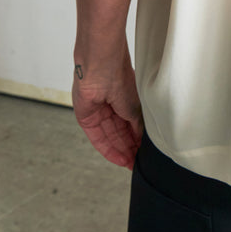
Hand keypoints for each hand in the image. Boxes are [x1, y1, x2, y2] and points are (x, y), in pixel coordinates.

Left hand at [72, 46, 143, 169]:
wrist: (101, 68)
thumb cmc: (120, 78)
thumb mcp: (135, 106)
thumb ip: (137, 125)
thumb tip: (141, 140)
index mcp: (123, 100)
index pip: (130, 125)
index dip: (137, 140)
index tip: (144, 154)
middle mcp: (110, 107)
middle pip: (120, 134)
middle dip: (129, 149)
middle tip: (139, 162)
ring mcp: (98, 113)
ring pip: (110, 138)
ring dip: (121, 151)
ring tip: (132, 163)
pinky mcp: (86, 119)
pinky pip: (98, 139)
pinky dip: (109, 150)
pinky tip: (120, 159)